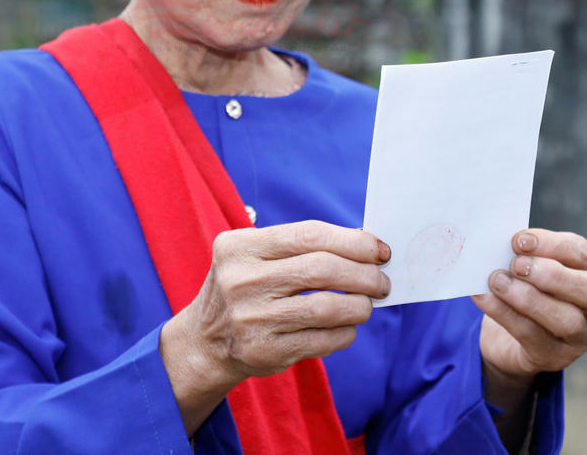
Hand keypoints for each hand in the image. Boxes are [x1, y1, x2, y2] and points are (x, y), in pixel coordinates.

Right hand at [160, 220, 390, 433]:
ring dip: (359, 305)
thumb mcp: (254, 256)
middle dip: (363, 274)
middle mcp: (241, 281)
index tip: (379, 250)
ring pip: (326, 308)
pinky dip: (345, 332)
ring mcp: (252, 318)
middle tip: (381, 281)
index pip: (309, 235)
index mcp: (239, 247)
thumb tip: (367, 248)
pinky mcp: (265, 351)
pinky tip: (348, 326)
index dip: (352, 241)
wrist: (205, 341)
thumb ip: (301, 248)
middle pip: (322, 269)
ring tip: (368, 304)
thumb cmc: (244, 288)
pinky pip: (322, 339)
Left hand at [472, 229, 586, 382]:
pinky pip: (532, 336)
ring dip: (528, 297)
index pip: (583, 254)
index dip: (551, 245)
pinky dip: (504, 313)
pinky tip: (484, 297)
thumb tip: (506, 243)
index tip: (519, 240)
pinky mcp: (556, 357)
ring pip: (566, 319)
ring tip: (497, 281)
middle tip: (516, 264)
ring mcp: (583, 337)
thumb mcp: (536, 266)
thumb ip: (529, 254)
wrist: (511, 336)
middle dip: (551, 274)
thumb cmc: (530, 287)